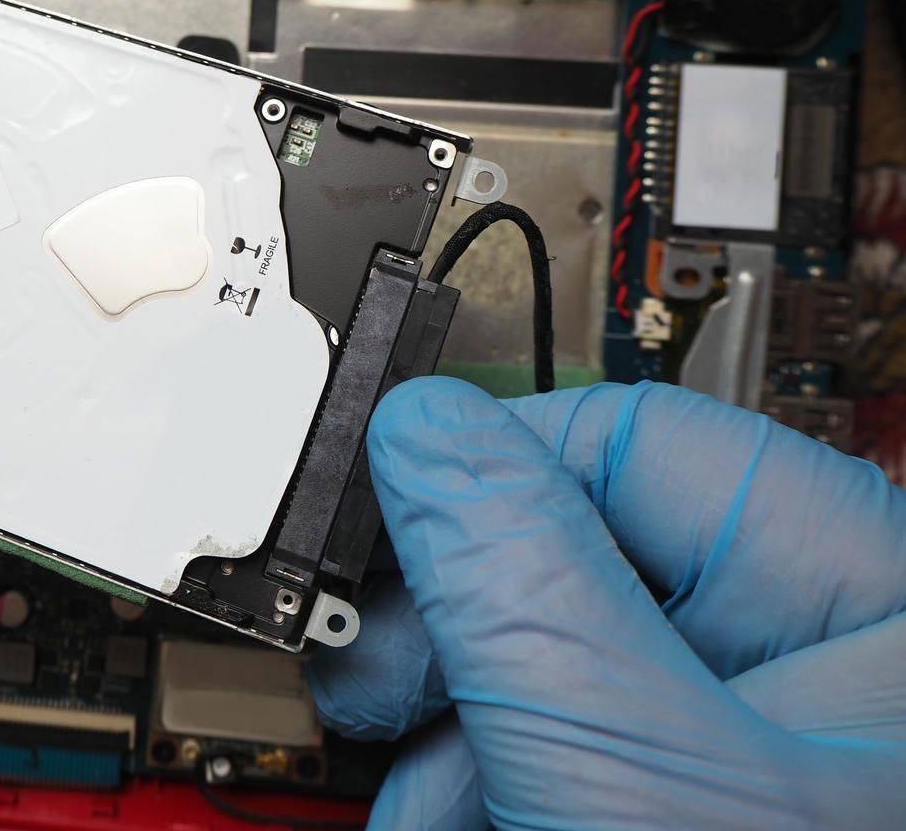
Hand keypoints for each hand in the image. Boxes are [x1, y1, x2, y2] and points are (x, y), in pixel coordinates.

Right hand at [311, 378, 905, 827]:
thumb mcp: (633, 763)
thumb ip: (523, 586)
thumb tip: (424, 432)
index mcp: (855, 595)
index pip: (629, 436)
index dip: (486, 468)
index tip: (375, 508)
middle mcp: (795, 649)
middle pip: (566, 556)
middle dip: (446, 624)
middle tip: (371, 660)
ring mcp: (733, 732)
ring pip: (544, 663)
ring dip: (445, 723)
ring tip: (409, 788)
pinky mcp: (671, 792)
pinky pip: (555, 743)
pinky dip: (479, 778)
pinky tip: (444, 811)